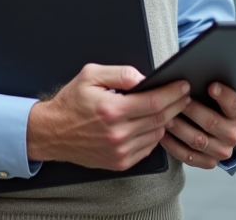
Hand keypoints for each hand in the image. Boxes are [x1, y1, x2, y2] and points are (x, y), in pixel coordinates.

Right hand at [26, 64, 190, 170]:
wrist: (52, 133)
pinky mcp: (120, 162)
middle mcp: (118, 133)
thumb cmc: (70, 103)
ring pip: (157, 134)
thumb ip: (120, 73)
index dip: (173, 92)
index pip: (154, 101)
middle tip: (183, 95)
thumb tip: (144, 78)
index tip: (182, 85)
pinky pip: (148, 148)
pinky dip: (154, 135)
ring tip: (169, 108)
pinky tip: (152, 124)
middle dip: (176, 104)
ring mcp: (120, 151)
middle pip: (160, 118)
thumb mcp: (90, 75)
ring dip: (166, 120)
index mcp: (111, 110)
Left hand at [159, 82, 235, 169]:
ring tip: (165, 117)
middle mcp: (232, 135)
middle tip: (177, 100)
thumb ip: (210, 89)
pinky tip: (163, 134)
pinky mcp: (208, 162)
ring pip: (197, 140)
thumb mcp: (219, 99)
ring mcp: (221, 151)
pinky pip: (188, 156)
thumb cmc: (215, 110)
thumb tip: (191, 79)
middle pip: (211, 122)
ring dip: (179, 128)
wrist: (221, 134)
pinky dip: (173, 145)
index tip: (211, 86)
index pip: (233, 105)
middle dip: (192, 110)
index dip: (223, 95)